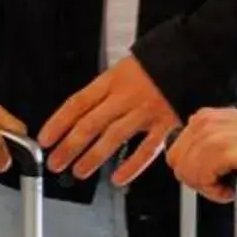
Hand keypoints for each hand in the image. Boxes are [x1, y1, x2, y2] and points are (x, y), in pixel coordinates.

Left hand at [39, 56, 181, 185]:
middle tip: (56, 162)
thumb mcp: (122, 70)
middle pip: (90, 123)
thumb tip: (78, 114)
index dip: (58, 122)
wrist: (190, 58)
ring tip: (78, 171)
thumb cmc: (154, 67)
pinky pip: (146, 150)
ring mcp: (146, 112)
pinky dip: (131, 166)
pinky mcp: (166, 125)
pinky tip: (117, 178)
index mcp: (111, 81)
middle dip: (69, 146)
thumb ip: (103, 92)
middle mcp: (126, 97)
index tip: (45, 139)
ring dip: (93, 158)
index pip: (77, 103)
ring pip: (113, 138)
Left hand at [169, 108, 236, 201]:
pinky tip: (229, 190)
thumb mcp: (230, 135)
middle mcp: (202, 124)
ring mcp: (209, 136)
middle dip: (196, 180)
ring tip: (227, 188)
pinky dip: (214, 192)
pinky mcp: (219, 151)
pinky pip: (202, 179)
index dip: (191, 170)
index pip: (175, 152)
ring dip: (207, 188)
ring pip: (187, 173)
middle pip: (177, 163)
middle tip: (217, 186)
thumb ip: (209, 144)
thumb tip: (194, 166)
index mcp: (203, 118)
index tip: (208, 178)